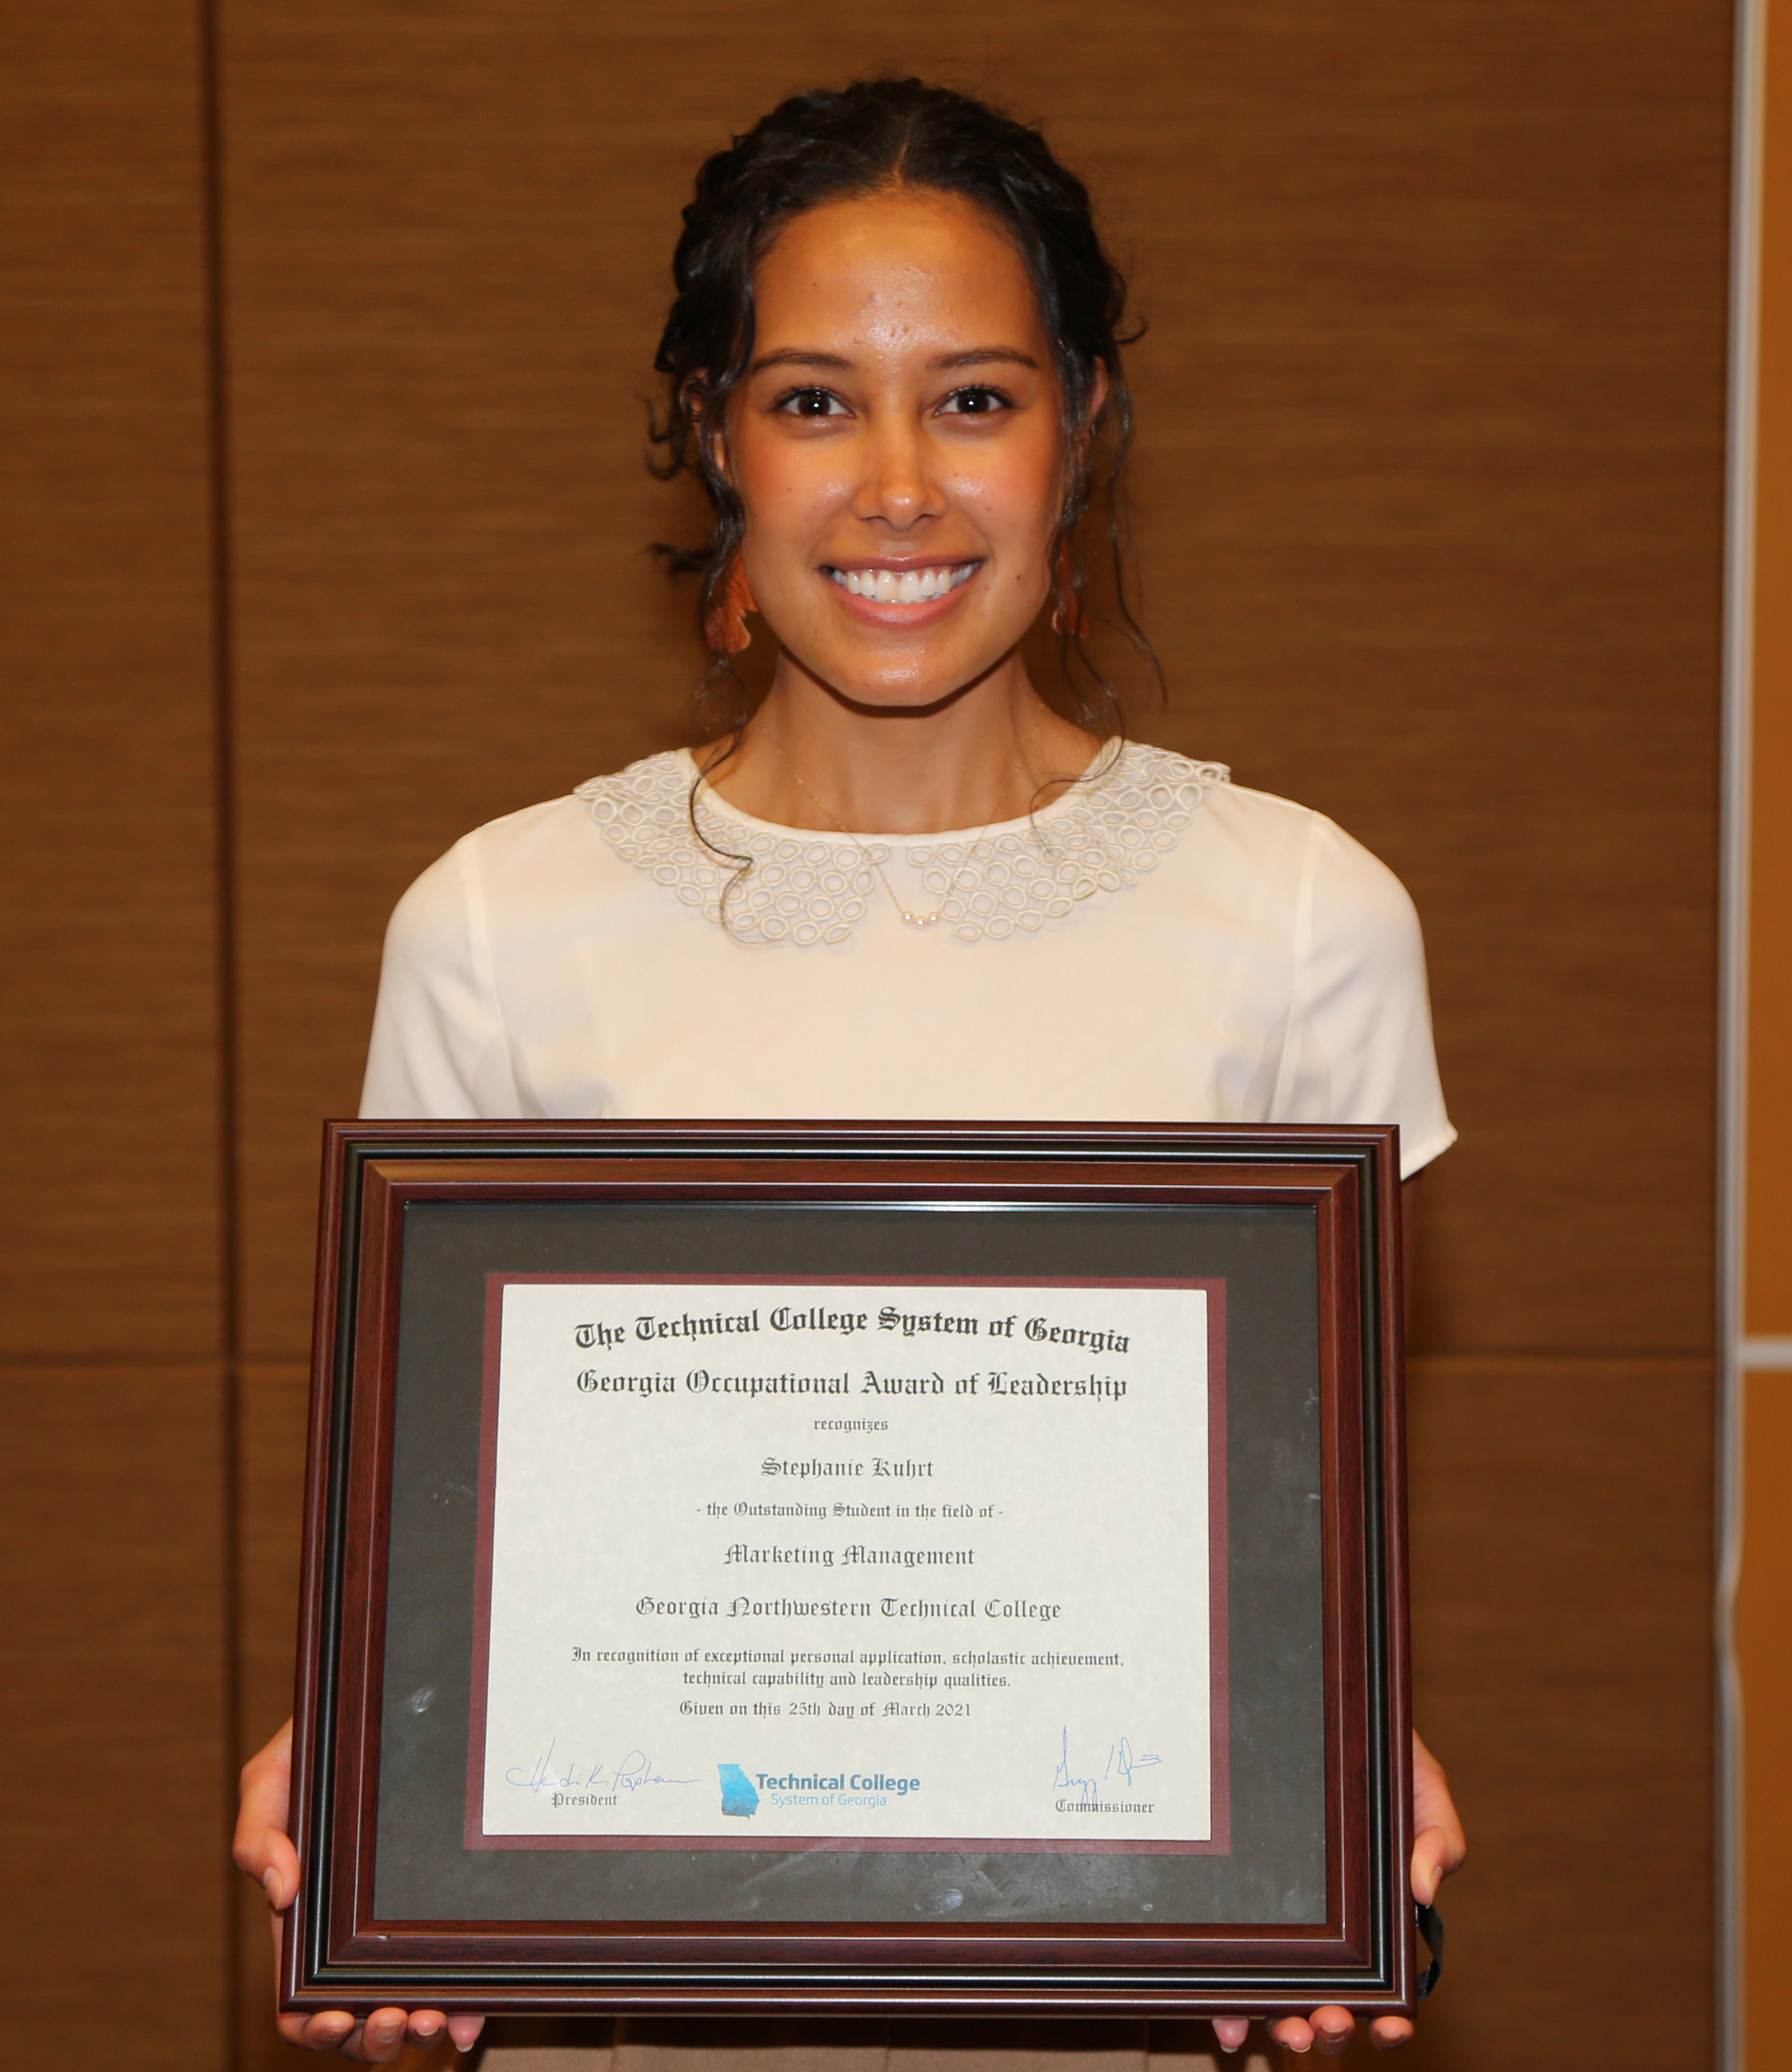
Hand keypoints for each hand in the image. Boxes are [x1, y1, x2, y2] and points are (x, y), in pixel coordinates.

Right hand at [234, 1717, 486, 2058]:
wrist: (379, 1708)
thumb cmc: (318, 1745)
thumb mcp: (273, 1776)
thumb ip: (258, 1830)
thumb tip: (278, 1889)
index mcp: (307, 1920)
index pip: (299, 2000)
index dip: (313, 2026)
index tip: (335, 2019)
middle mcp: (354, 1938)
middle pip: (355, 2023)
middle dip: (373, 2040)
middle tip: (394, 2019)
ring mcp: (401, 1931)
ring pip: (406, 2012)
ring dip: (418, 2032)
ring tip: (434, 2019)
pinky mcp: (443, 1913)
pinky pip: (454, 1976)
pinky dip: (464, 2008)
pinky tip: (473, 2013)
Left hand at [1210, 1730, 1464, 2055]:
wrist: (1325, 1712)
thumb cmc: (1379, 1756)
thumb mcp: (1421, 1787)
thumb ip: (1438, 1835)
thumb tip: (1425, 1890)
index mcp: (1377, 1914)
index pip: (1386, 1984)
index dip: (1390, 2019)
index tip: (1390, 2029)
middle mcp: (1329, 1929)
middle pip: (1331, 1999)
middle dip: (1331, 2028)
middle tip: (1326, 2025)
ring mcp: (1282, 1921)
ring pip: (1283, 1996)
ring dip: (1285, 2026)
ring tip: (1287, 2032)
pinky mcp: (1240, 1906)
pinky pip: (1235, 1966)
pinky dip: (1233, 2006)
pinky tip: (1232, 2025)